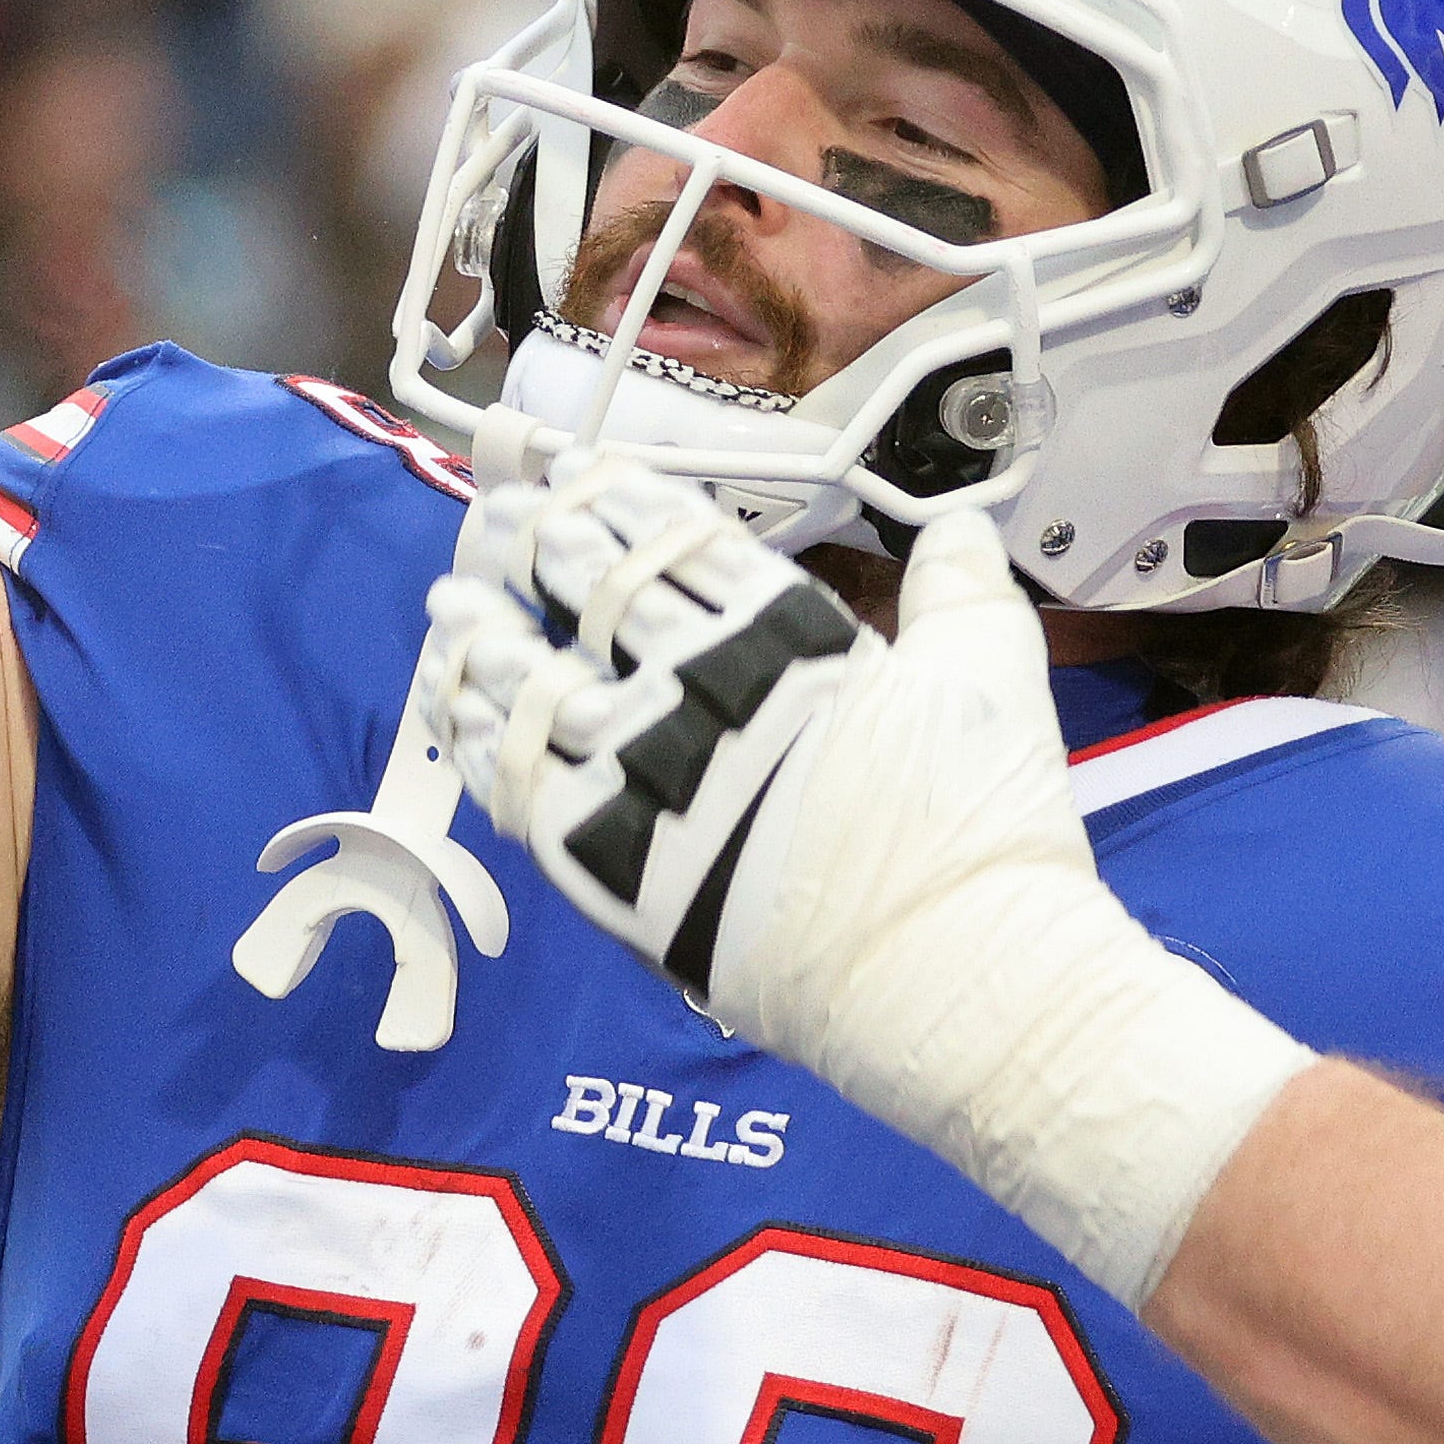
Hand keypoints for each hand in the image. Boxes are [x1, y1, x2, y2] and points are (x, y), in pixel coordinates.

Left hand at [420, 428, 1114, 1080]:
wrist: (954, 972)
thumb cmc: (979, 831)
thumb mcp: (993, 674)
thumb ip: (961, 589)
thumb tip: (958, 525)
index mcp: (789, 639)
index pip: (684, 544)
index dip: (622, 499)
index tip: (576, 470)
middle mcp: (705, 695)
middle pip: (597, 597)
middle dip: (540, 546)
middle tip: (494, 517)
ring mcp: (653, 780)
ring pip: (541, 687)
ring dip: (489, 641)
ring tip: (450, 609)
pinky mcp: (621, 870)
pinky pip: (525, 793)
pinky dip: (488, 748)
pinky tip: (464, 721)